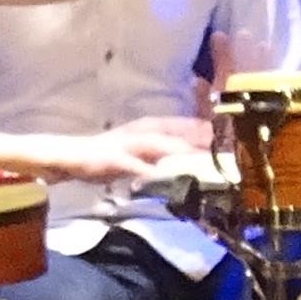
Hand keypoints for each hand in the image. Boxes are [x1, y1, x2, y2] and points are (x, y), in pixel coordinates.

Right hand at [76, 119, 210, 181]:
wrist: (72, 155)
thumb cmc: (111, 154)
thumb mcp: (142, 152)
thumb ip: (164, 153)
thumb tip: (192, 157)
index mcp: (148, 128)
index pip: (182, 125)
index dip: (204, 128)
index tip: (229, 135)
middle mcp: (140, 131)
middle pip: (173, 131)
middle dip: (195, 135)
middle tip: (221, 143)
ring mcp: (125, 143)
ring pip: (154, 143)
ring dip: (175, 147)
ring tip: (196, 154)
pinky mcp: (111, 158)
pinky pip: (130, 163)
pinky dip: (144, 168)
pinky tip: (157, 174)